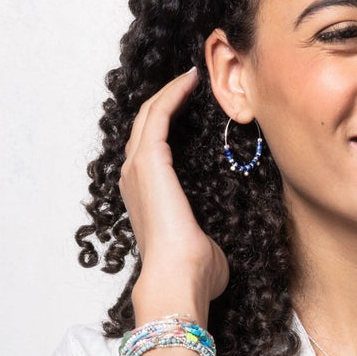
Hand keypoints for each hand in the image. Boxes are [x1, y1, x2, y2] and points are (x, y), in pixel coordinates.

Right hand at [118, 68, 228, 324]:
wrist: (180, 279)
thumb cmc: (194, 269)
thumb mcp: (205, 239)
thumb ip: (207, 228)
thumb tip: (222, 231)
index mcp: (146, 195)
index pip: (153, 146)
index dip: (168, 121)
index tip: (192, 103)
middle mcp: (135, 177)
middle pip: (146, 124)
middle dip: (167, 99)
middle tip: (190, 81)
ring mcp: (138, 167)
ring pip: (149, 114)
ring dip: (169, 92)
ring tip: (191, 76)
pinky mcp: (149, 160)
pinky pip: (158, 115)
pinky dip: (173, 94)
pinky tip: (191, 80)